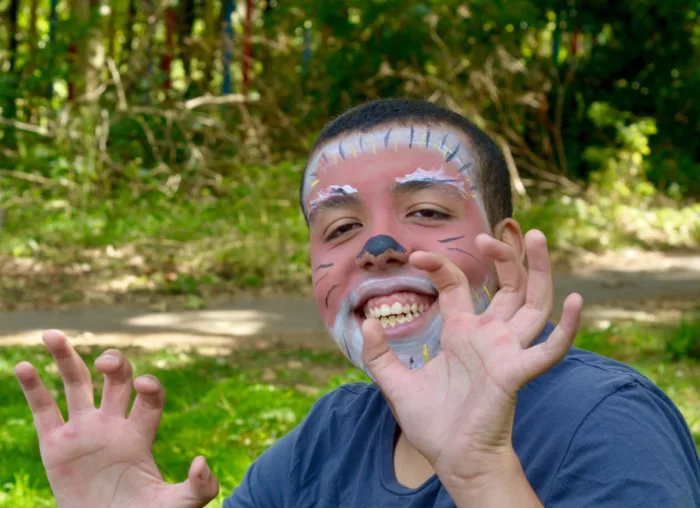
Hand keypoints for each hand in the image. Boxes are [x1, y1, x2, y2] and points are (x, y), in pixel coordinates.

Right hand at [14, 330, 218, 507]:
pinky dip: (33, 387)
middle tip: (107, 362)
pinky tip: (24, 366)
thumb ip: (198, 488)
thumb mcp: (177, 506)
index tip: (144, 384)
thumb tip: (200, 462)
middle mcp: (113, 424)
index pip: (149, 397)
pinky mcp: (55, 446)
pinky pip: (44, 409)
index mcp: (141, 433)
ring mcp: (83, 432)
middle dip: (115, 363)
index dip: (149, 386)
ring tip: (52, 334)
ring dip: (66, 358)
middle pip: (116, 379)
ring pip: (77, 384)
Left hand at [361, 230, 582, 487]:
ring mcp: (506, 351)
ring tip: (538, 238)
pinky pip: (549, 350)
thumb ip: (379, 354)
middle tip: (490, 234)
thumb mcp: (395, 383)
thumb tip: (365, 322)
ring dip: (538, 272)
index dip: (440, 266)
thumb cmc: (432, 423)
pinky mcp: (516, 373)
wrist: (452, 458)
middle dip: (505, 256)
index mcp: (462, 332)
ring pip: (532, 304)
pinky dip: (566, 329)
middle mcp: (489, 335)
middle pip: (507, 285)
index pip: (458, 284)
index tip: (415, 256)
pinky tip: (576, 301)